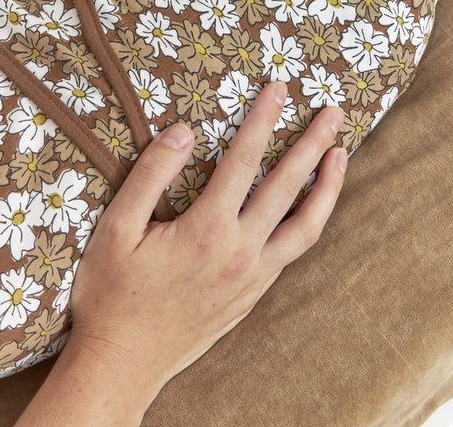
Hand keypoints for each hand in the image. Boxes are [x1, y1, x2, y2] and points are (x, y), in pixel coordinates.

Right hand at [67, 80, 347, 412]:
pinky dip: (309, 222)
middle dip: (313, 144)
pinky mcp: (253, 296)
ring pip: (306, 226)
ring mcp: (253, 277)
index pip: (244, 160)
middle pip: (288, 186)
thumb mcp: (116, 228)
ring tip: (341, 156)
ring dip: (327, 187)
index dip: (263, 119)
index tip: (279, 88)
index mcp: (208, 230)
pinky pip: (293, 252)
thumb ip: (152, 174)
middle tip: (335, 113)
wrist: (122, 363)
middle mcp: (241, 252)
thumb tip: (184, 132)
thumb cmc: (112, 293)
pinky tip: (311, 207)